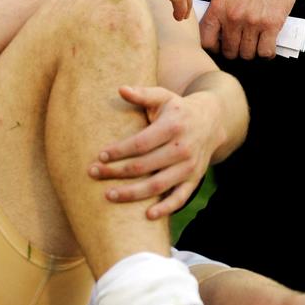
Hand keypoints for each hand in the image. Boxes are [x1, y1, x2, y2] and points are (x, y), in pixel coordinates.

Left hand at [88, 85, 218, 218]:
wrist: (211, 121)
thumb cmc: (177, 108)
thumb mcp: (163, 96)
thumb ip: (143, 94)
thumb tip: (121, 89)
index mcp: (173, 127)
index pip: (141, 143)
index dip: (119, 151)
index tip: (100, 156)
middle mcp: (183, 148)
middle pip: (144, 165)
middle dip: (117, 172)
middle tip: (94, 174)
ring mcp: (190, 167)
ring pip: (158, 185)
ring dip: (133, 193)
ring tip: (109, 195)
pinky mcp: (194, 179)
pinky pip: (180, 198)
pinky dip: (165, 208)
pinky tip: (147, 215)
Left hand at [199, 0, 302, 58]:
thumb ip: (220, 9)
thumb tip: (217, 30)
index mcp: (218, 7)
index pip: (207, 41)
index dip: (214, 48)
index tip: (221, 46)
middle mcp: (233, 16)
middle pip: (229, 51)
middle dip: (235, 51)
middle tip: (242, 45)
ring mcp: (252, 22)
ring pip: (247, 54)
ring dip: (251, 52)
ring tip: (255, 44)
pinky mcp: (272, 24)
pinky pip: (265, 51)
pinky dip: (267, 53)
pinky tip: (267, 47)